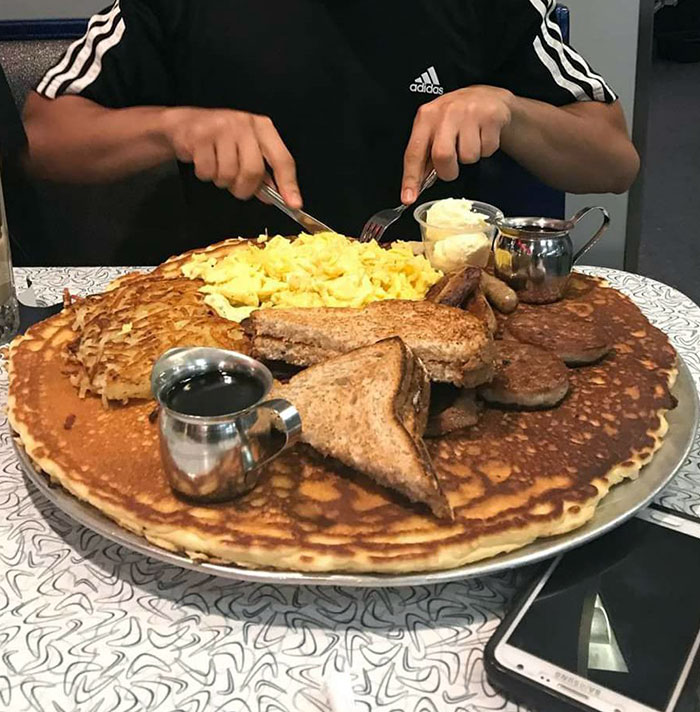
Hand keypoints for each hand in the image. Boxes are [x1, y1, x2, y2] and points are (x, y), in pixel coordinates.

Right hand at [161, 107, 301, 207]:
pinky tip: (203, 160)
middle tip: (236, 186)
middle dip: (244, 188)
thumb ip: (263, 174)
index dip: (289, 185)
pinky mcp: (200, 135)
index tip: (294, 204)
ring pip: (228, 174)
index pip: (282, 159)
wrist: (182, 124)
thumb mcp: (247, 150)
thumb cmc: (220, 139)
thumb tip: (277, 196)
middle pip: (253, 172)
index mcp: (262, 127)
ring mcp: (222, 128)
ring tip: (217, 166)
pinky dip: (205, 174)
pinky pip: (208, 171)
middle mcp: (244, 124)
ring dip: (221, 180)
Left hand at [401, 86, 513, 203]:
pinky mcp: (490, 116)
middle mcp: (446, 113)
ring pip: (468, 157)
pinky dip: (485, 150)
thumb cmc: (456, 117)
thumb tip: (416, 185)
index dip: (411, 178)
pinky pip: (487, 150)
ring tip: (470, 142)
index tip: (408, 198)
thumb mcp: (435, 129)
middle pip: (442, 156)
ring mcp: (469, 113)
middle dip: (448, 171)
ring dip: (469, 158)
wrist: (487, 97)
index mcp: (426, 117)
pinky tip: (482, 136)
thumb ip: (425, 155)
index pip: (414, 152)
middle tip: (452, 167)